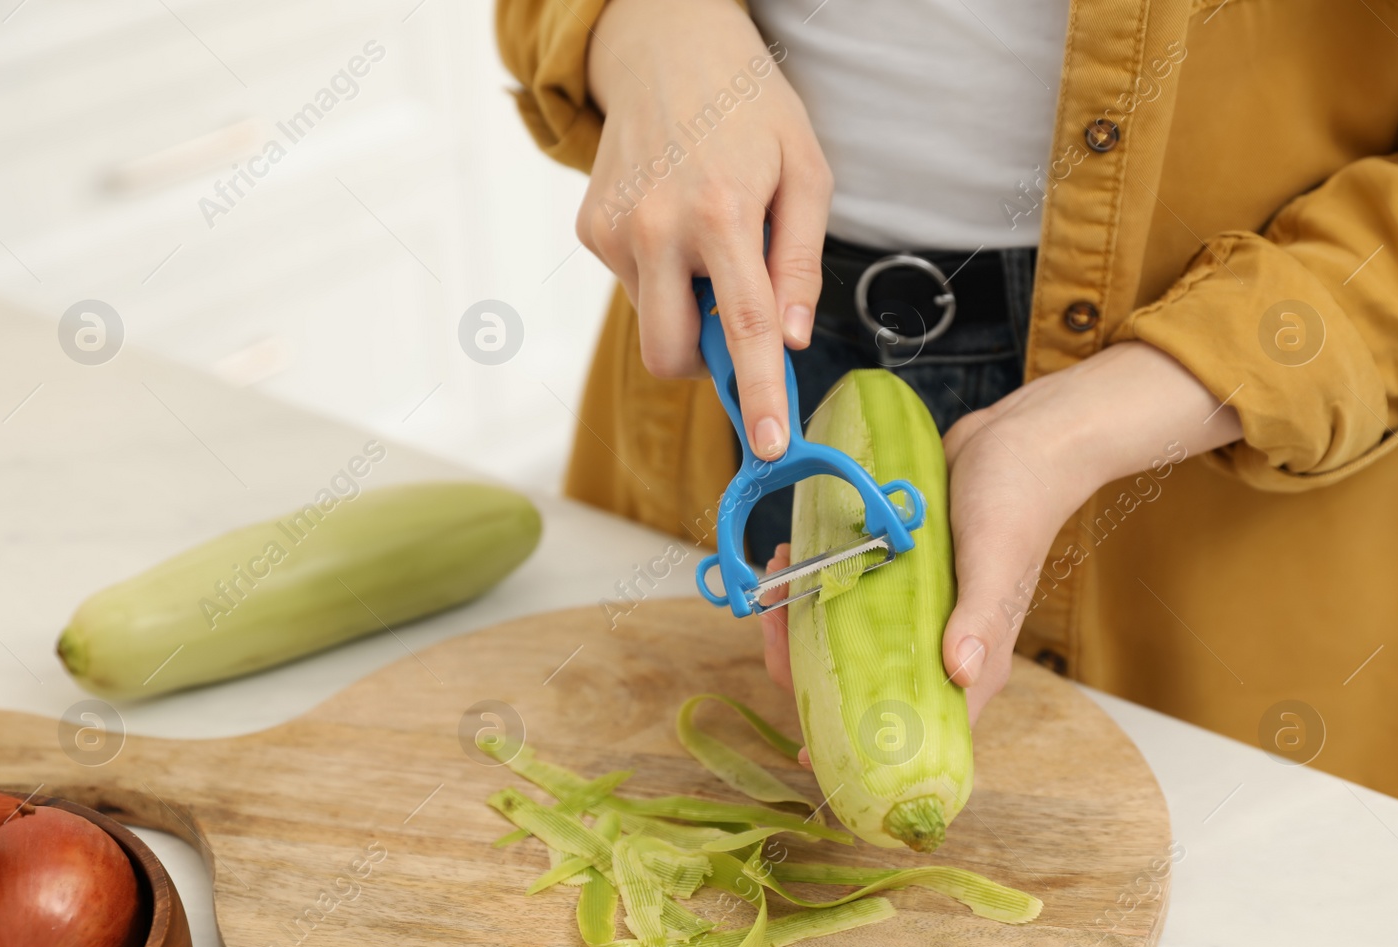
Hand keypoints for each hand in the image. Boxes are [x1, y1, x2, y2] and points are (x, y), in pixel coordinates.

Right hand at [582, 0, 831, 458]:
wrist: (666, 47)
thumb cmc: (750, 108)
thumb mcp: (807, 172)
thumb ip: (800, 263)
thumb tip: (791, 338)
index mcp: (720, 213)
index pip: (743, 328)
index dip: (758, 394)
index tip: (769, 448)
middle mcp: (656, 227)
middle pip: (670, 353)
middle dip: (705, 362)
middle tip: (738, 320)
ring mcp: (614, 230)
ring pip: (653, 321)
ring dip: (688, 303)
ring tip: (709, 236)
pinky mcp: (590, 227)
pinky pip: (633, 286)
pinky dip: (663, 274)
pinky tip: (676, 220)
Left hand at [759, 341, 1244, 756]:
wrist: (1023, 439)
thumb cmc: (1019, 502)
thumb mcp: (995, 561)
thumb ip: (979, 619)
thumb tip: (960, 672)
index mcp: (969, 666)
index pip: (908, 730)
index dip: (857, 746)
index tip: (808, 747)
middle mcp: (940, 648)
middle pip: (861, 686)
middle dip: (806, 666)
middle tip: (773, 621)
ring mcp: (916, 612)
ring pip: (847, 640)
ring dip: (802, 620)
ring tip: (778, 577)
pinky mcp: (901, 576)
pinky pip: (850, 595)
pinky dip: (817, 583)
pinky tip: (795, 553)